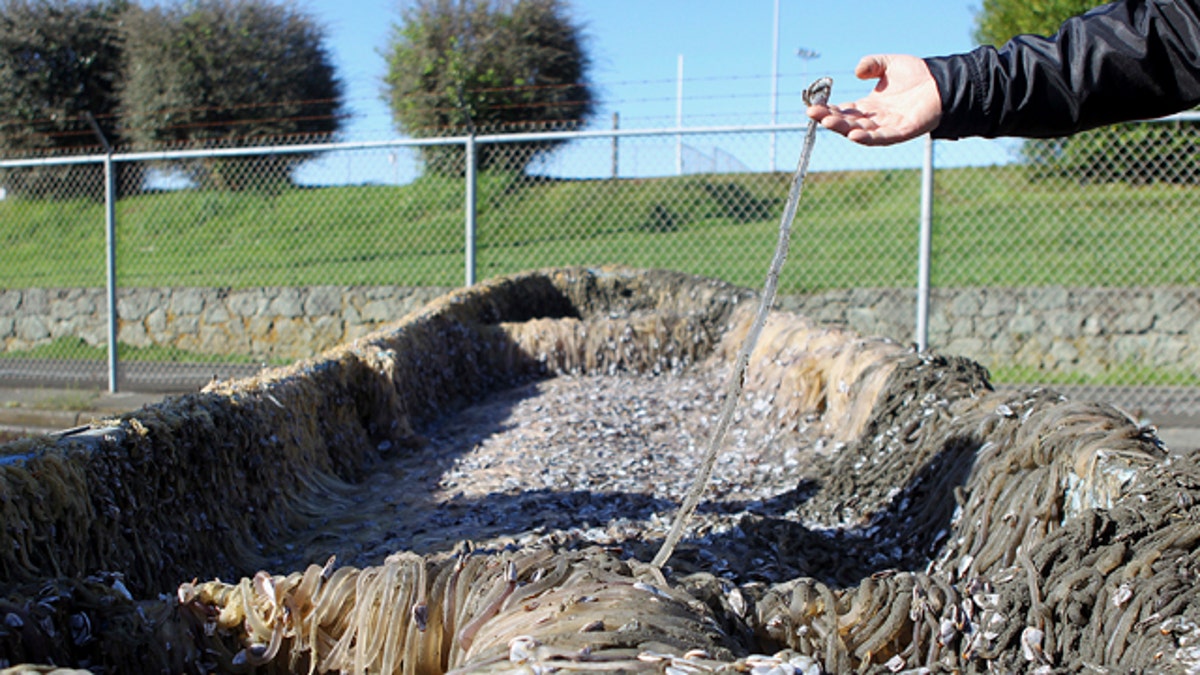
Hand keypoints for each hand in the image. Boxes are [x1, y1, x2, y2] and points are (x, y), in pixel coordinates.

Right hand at [806, 54, 941, 145]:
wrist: (943, 81)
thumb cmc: (917, 74)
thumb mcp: (888, 63)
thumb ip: (871, 64)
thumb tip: (856, 72)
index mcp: (870, 106)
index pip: (844, 110)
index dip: (828, 109)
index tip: (813, 106)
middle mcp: (876, 119)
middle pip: (848, 122)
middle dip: (830, 119)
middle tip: (813, 113)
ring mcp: (888, 127)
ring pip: (861, 131)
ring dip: (843, 128)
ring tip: (827, 122)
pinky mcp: (902, 131)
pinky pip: (882, 138)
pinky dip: (868, 138)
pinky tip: (854, 135)